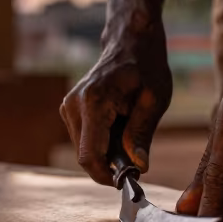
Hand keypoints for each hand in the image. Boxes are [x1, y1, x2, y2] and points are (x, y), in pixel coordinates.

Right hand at [61, 23, 171, 185]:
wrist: (129, 41)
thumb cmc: (146, 66)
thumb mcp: (154, 99)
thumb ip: (142, 134)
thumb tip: (138, 167)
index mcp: (94, 102)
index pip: (90, 155)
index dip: (107, 176)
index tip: (129, 180)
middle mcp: (74, 105)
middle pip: (85, 157)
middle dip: (110, 166)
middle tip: (137, 160)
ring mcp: (68, 107)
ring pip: (84, 151)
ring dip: (107, 154)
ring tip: (130, 136)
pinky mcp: (69, 110)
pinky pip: (84, 140)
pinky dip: (102, 143)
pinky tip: (119, 127)